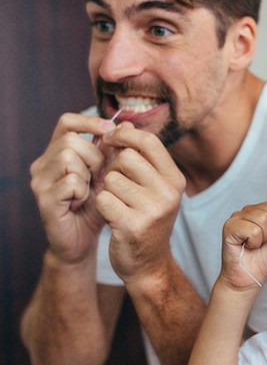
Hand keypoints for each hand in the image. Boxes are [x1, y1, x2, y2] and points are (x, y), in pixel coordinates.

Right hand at [30, 113, 116, 262]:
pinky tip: (82, 201)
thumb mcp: (108, 176)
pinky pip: (70, 181)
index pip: (67, 122)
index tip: (110, 131)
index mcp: (57, 153)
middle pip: (71, 140)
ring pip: (68, 157)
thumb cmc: (97, 206)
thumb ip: (113, 152)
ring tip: (91, 190)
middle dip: (94, 156)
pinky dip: (82, 191)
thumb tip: (127, 125)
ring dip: (88, 173)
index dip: (89, 122)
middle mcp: (44, 163)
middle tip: (101, 176)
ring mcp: (40, 181)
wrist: (82, 241)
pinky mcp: (43, 199)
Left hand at [95, 124, 185, 284]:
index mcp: (176, 180)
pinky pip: (103, 199)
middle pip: (127, 157)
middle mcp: (169, 193)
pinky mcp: (132, 225)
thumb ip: (140, 158)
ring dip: (106, 188)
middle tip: (114, 183)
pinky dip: (101, 206)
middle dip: (113, 167)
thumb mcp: (153, 188)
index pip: (149, 141)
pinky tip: (111, 216)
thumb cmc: (146, 220)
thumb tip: (121, 123)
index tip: (111, 139)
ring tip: (116, 202)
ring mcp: (152, 210)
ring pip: (112, 178)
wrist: (149, 264)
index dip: (125, 135)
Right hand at [220, 198, 266, 290]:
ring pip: (263, 218)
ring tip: (256, 244)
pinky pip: (253, 230)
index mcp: (264, 210)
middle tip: (266, 241)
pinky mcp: (230, 226)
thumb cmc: (265, 259)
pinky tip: (248, 246)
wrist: (251, 277)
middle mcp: (250, 210)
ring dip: (264, 237)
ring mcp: (238, 217)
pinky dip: (254, 242)